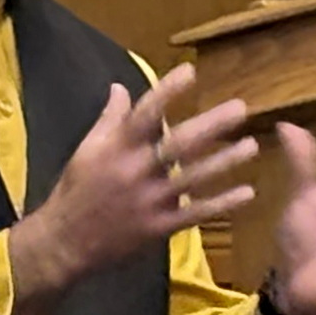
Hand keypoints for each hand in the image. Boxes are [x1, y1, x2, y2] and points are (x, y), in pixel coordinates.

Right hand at [11, 63, 257, 306]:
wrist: (64, 243)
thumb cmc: (75, 192)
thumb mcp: (86, 151)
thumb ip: (108, 120)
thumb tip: (120, 88)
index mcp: (115, 149)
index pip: (144, 113)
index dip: (167, 91)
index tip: (191, 71)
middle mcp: (135, 171)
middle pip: (178, 144)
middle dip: (211, 125)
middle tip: (241, 109)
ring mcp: (148, 200)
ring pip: (193, 178)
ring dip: (225, 161)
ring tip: (251, 145)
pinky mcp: (158, 226)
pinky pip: (195, 213)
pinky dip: (222, 203)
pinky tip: (248, 192)